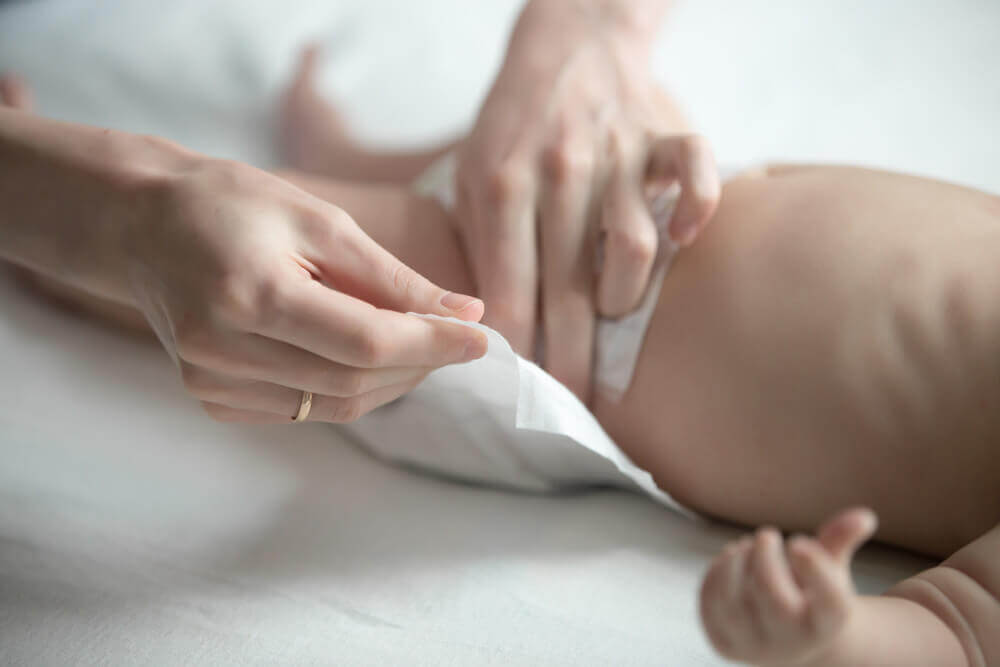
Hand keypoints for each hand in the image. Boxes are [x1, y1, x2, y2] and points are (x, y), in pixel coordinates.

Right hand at [126, 156, 487, 422]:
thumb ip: (392, 277)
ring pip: (334, 406)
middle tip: (456, 335)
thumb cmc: (234, 204)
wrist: (143, 225)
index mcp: (250, 294)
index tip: (482, 336)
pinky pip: (303, 411)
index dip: (432, 344)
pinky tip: (365, 357)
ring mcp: (211, 382)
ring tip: (419, 344)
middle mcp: (223, 350)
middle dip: (420, 364)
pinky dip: (349, 390)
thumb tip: (464, 314)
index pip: (366, 342)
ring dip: (392, 382)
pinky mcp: (211, 398)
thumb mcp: (320, 221)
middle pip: (354, 383)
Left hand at [456, 0, 718, 398]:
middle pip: (569, 290)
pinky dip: (701, 209)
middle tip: (579, 403)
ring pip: (632, 247)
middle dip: (573, 359)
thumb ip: (481, 245)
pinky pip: (696, 172)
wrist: (567, 43)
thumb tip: (488, 326)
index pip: (511, 292)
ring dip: (624, 296)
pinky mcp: (663, 134)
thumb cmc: (512, 126)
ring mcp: (616, 152)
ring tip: (611, 310)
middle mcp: (560, 172)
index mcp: (503, 186)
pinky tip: (687, 238)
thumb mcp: (470, 176)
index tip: (528, 394)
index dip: (520, 353)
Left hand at [699, 508, 877, 665]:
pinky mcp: (723, 642)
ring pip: (735, 603)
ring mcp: (754, 647)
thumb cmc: (810, 594)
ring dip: (737, 563)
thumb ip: (840, 541)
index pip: (831, 604)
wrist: (785, 639)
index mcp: (826, 625)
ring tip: (748, 547)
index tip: (799, 541)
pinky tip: (733, 559)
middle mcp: (792, 643)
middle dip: (766, 560)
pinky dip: (718, 572)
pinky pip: (711, 603)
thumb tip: (864, 516)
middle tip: (767, 534)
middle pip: (776, 602)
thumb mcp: (829, 569)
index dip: (816, 569)